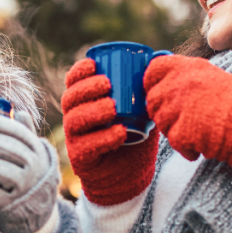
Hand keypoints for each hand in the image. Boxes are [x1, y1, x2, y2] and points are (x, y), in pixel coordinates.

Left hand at [0, 109, 57, 232]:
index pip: (16, 132)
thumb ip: (23, 131)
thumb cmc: (25, 170)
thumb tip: (18, 111)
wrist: (35, 207)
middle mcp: (34, 167)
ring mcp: (24, 187)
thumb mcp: (30, 151)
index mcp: (36, 149)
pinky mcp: (9, 205)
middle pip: (4, 149)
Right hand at [60, 58, 159, 205]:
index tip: (94, 64)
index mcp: (84, 102)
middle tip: (107, 84)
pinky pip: (87, 146)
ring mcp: (75, 139)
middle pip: (70, 98)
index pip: (72, 82)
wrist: (131, 175)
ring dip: (93, 111)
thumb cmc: (135, 136)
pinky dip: (103, 138)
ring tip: (113, 107)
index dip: (79, 71)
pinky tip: (119, 132)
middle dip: (86, 88)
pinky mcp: (81, 159)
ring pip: (75, 120)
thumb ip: (146, 88)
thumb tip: (161, 57)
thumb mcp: (141, 110)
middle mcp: (75, 118)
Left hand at [143, 55, 231, 166]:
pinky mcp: (181, 130)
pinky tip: (202, 146)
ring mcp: (178, 106)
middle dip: (163, 113)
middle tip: (182, 121)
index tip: (157, 91)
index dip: (151, 82)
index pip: (153, 69)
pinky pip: (173, 141)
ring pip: (160, 122)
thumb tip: (166, 84)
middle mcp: (180, 83)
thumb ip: (188, 78)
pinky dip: (186, 148)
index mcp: (188, 67)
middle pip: (153, 99)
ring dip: (174, 131)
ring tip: (197, 132)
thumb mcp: (213, 78)